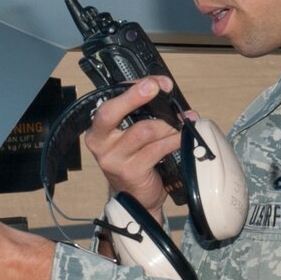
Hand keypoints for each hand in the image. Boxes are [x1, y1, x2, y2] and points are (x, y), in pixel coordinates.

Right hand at [83, 77, 188, 218]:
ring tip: (181, 123)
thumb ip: (139, 113)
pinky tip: (183, 137)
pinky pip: (157, 148)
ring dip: (167, 124)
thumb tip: (163, 90)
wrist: (135, 196)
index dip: (132, 89)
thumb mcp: (130, 134)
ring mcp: (114, 159)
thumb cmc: (135, 159)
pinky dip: (174, 140)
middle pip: (113, 113)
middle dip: (136, 97)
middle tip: (158, 88)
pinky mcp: (131, 171)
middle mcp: (100, 143)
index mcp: (98, 130)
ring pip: (144, 130)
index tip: (155, 82)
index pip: (109, 103)